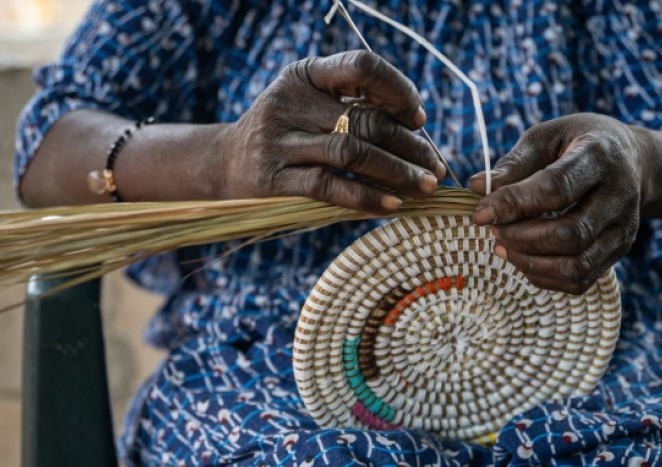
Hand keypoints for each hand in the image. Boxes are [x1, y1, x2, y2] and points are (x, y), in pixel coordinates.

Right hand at [216, 50, 444, 211]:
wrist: (225, 163)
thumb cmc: (289, 134)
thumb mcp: (312, 106)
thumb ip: (356, 108)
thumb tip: (420, 131)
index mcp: (307, 75)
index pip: (362, 66)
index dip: (398, 90)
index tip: (418, 119)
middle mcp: (290, 101)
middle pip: (365, 119)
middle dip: (411, 147)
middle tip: (437, 169)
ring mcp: (279, 140)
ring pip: (352, 153)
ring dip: (397, 172)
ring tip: (425, 188)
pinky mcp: (273, 178)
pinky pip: (330, 187)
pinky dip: (366, 197)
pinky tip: (392, 205)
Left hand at [470, 114, 651, 294]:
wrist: (631, 160)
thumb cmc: (578, 143)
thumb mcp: (547, 137)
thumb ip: (515, 163)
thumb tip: (477, 186)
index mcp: (599, 156)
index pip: (556, 188)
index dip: (513, 204)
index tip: (480, 214)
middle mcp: (619, 195)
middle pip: (569, 234)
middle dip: (521, 238)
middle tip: (493, 230)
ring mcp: (623, 228)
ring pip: (576, 265)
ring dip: (530, 262)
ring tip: (503, 246)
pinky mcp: (619, 250)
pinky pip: (580, 280)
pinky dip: (544, 276)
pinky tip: (523, 258)